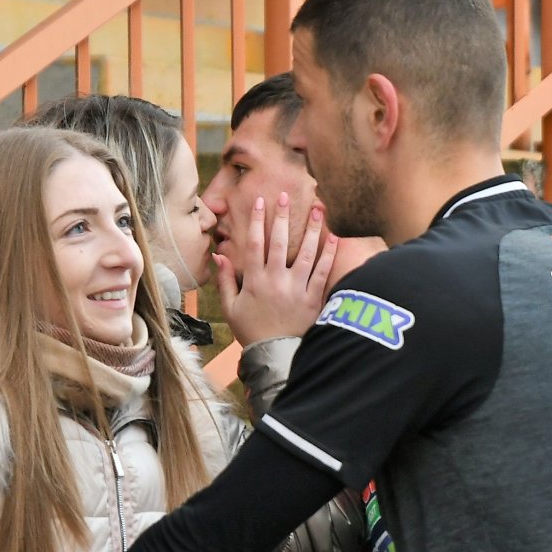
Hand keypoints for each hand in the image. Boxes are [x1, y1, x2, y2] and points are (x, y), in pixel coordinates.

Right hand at [214, 194, 338, 345]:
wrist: (275, 355)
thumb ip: (224, 281)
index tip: (260, 202)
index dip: (256, 221)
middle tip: (285, 196)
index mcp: (254, 280)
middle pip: (279, 241)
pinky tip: (333, 237)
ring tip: (317, 208)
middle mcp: (275, 279)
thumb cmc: (251, 331)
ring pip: (305, 251)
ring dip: (311, 228)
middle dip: (281, 216)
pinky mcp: (313, 297)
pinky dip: (329, 253)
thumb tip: (218, 256)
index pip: (255, 243)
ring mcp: (296, 287)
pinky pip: (322, 271)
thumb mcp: (231, 308)